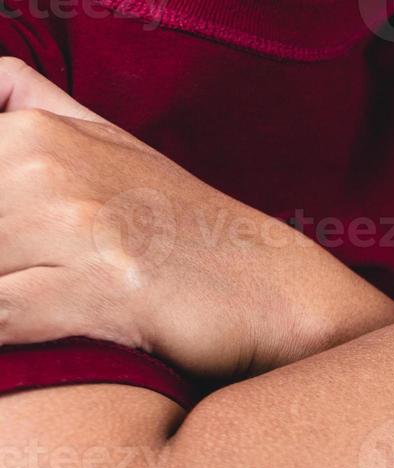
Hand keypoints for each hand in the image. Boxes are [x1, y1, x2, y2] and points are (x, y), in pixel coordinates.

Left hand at [0, 58, 393, 377]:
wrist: (272, 290)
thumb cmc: (190, 230)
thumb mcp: (115, 146)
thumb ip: (42, 107)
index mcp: (37, 133)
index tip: (16, 252)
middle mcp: (47, 168)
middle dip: (0, 265)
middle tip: (34, 278)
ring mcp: (75, 226)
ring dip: (4, 297)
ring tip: (44, 304)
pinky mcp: (97, 289)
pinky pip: (2, 319)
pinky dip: (8, 336)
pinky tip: (39, 339)